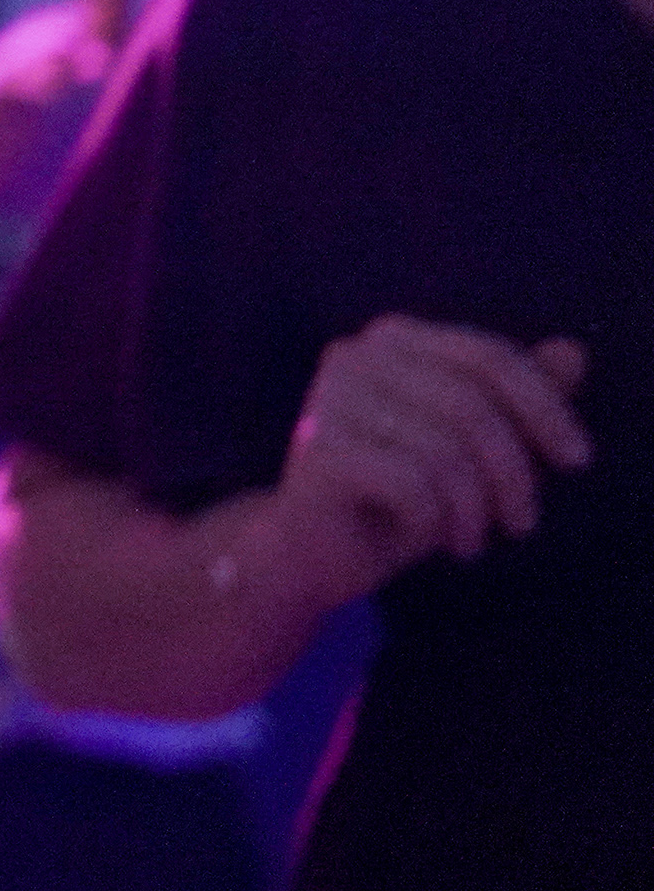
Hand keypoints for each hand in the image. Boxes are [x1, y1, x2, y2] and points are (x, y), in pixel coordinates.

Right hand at [256, 318, 590, 604]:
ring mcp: (329, 399)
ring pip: (445, 452)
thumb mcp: (470, 447)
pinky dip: (434, 522)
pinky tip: (426, 536)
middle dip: (513, 474)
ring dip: (475, 510)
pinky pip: (413, 485)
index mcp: (392, 340)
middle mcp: (354, 355)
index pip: (489, 357)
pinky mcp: (319, 450)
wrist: (313, 550)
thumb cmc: (398, 493)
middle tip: (521, 524)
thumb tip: (574, 352)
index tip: (577, 460)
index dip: (546, 408)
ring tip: (470, 538)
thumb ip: (515, 399)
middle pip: (472, 407)